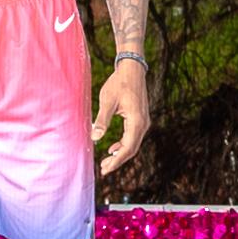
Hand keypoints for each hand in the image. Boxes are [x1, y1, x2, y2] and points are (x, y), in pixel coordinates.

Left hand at [93, 57, 150, 172]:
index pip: (127, 148)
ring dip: (120, 154)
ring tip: (107, 160)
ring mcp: (143, 122)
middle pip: (131, 149)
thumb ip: (102, 120)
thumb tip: (94, 137)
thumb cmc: (119, 83)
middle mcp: (143, 124)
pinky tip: (113, 147)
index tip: (105, 169)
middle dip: (118, 160)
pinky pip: (133, 137)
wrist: (132, 70)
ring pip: (133, 144)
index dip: (116, 161)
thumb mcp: (107, 101)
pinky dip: (123, 144)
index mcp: (136, 122)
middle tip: (104, 169)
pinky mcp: (140, 119)